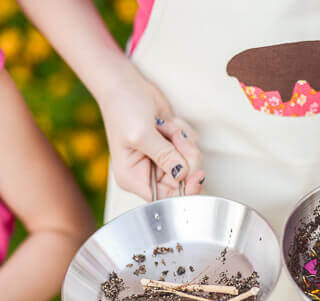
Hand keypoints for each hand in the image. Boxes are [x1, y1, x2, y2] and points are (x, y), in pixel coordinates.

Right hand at [98, 67, 203, 199]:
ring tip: (165, 126)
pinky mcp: (173, 146)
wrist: (126, 83)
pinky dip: (184, 132)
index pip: (165, 198)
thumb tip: (183, 174)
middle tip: (176, 138)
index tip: (196, 175)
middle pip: (183, 180)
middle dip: (185, 156)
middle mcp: (148, 173)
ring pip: (191, 162)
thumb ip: (164, 157)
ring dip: (183, 141)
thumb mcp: (141, 134)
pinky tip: (168, 123)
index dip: (184, 191)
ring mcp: (162, 159)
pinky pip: (191, 146)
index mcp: (133, 178)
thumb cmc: (123, 108)